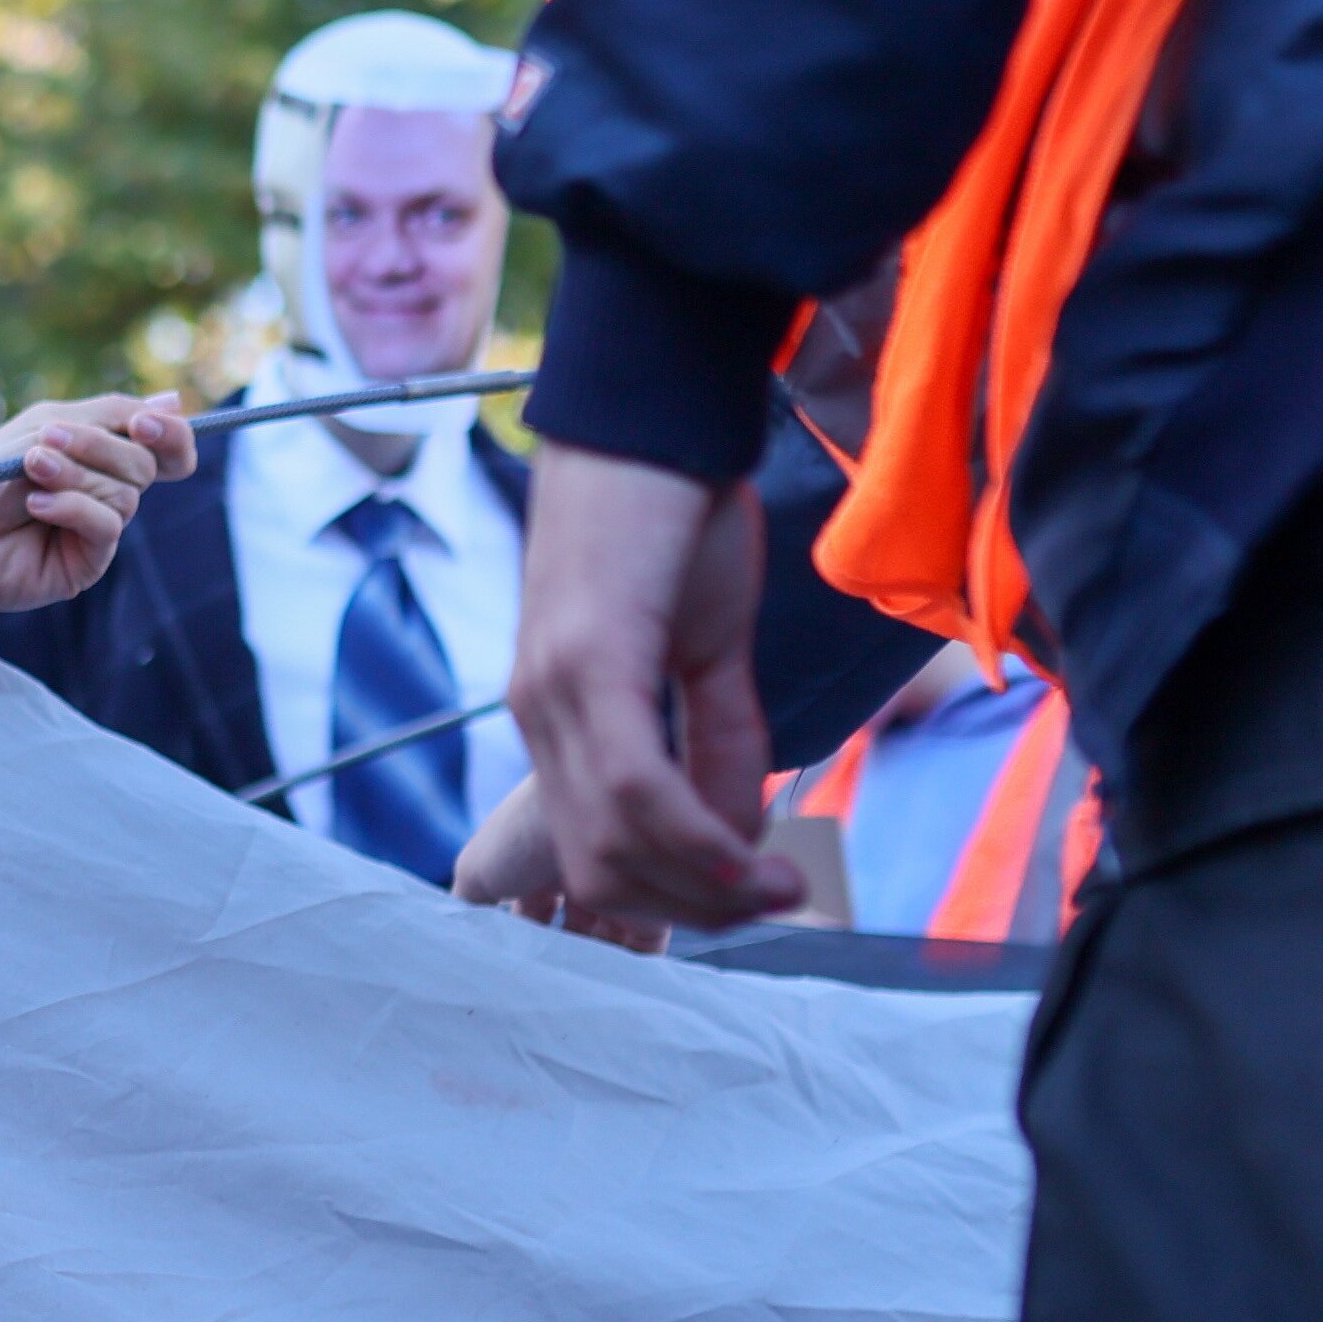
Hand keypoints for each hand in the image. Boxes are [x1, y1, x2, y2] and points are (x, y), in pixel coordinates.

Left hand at [0, 393, 196, 611]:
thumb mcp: (44, 427)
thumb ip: (109, 415)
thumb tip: (176, 403)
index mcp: (100, 454)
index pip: (162, 445)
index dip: (170, 434)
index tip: (145, 425)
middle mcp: (105, 490)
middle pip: (144, 464)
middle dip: (97, 448)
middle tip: (46, 443)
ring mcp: (97, 528)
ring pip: (125, 494)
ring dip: (74, 475)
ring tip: (31, 471)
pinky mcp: (86, 562)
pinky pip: (106, 527)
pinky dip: (72, 508)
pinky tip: (36, 505)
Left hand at [468, 440, 801, 934]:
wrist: (657, 413)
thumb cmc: (679, 514)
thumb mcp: (708, 642)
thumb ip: (717, 737)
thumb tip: (740, 831)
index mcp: (558, 713)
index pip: (596, 850)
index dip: (677, 895)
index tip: (756, 899)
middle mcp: (540, 712)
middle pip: (600, 867)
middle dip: (695, 907)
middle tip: (779, 905)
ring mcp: (553, 691)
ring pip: (615, 843)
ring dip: (706, 886)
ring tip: (782, 889)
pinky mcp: (587, 662)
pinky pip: (636, 788)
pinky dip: (697, 839)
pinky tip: (749, 855)